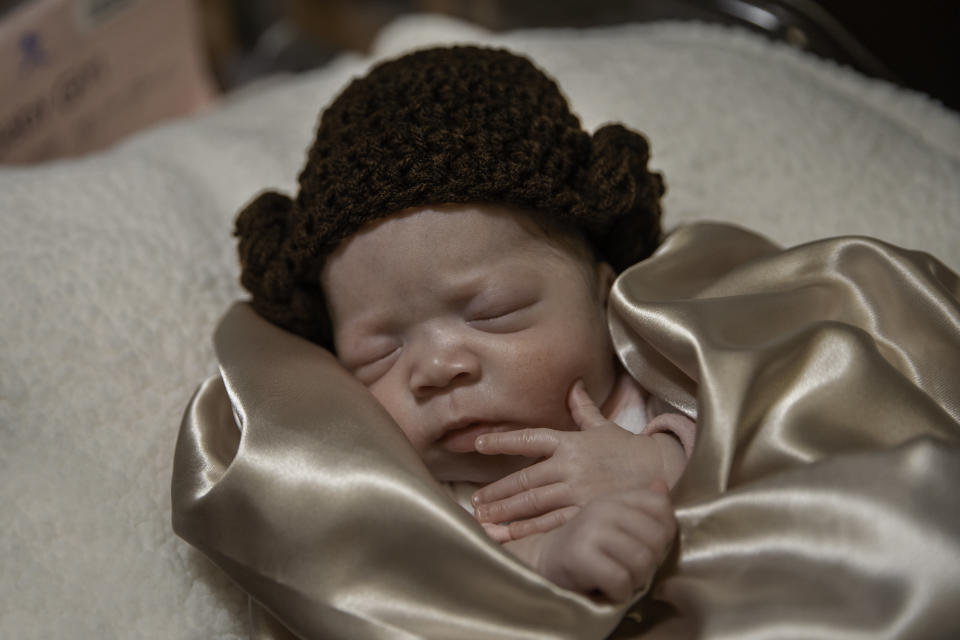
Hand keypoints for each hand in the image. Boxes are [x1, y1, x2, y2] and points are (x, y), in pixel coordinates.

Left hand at [472, 380, 668, 538]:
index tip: (478, 444)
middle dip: (497, 491)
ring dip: (505, 512)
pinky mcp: (586, 513)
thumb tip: (574, 385)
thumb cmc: (628, 450)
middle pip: (524, 479)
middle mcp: (570, 466)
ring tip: (484, 519)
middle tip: (476, 501)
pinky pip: (551, 523)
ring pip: (532, 503)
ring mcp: (578, 491)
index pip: (529, 439)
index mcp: (570, 442)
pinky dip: (527, 530)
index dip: (501, 441)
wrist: (661, 472)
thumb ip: (583, 409)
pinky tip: (509, 534)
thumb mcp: (604, 427)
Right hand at [501, 486, 675, 602]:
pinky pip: (621, 580)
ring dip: (637, 580)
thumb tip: (662, 485)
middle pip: (657, 538)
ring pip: (642, 561)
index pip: (661, 507)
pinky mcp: (580, 556)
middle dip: (652, 562)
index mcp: (615, 499)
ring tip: (622, 580)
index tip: (648, 546)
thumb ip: (640, 507)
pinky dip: (620, 593)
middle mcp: (604, 509)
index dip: (665, 532)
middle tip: (633, 570)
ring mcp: (591, 530)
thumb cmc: (585, 545)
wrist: (542, 560)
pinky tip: (609, 590)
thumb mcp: (612, 521)